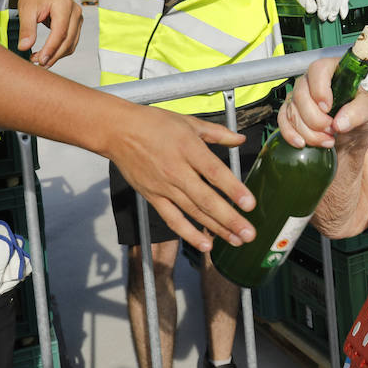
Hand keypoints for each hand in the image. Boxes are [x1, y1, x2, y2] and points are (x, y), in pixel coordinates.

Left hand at [15, 0, 81, 66]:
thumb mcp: (26, 10)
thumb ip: (26, 29)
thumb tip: (24, 47)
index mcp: (64, 4)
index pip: (60, 32)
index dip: (51, 48)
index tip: (40, 60)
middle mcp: (75, 11)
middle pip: (68, 40)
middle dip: (53, 55)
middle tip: (38, 63)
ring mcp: (78, 18)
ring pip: (71, 44)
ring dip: (57, 55)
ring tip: (39, 60)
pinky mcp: (76, 24)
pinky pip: (71, 42)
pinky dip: (60, 50)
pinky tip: (47, 54)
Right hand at [110, 107, 256, 252]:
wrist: (117, 131)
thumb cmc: (153, 123)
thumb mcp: (188, 122)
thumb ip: (217, 133)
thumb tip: (240, 140)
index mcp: (189, 148)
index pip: (215, 172)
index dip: (233, 189)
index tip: (250, 205)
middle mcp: (177, 170)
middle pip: (206, 199)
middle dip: (230, 219)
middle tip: (249, 234)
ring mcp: (164, 186)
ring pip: (193, 212)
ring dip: (216, 229)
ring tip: (236, 240)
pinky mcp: (152, 197)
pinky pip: (173, 219)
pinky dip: (188, 234)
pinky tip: (205, 245)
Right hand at [277, 56, 367, 149]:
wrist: (352, 137)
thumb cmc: (360, 117)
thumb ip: (359, 112)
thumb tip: (340, 122)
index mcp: (334, 72)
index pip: (319, 69)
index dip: (320, 88)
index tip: (328, 107)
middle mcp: (313, 81)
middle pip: (301, 93)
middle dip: (316, 118)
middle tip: (332, 130)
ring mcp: (299, 97)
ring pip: (292, 111)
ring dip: (309, 131)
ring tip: (328, 140)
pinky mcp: (290, 112)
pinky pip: (283, 121)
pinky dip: (292, 135)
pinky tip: (304, 143)